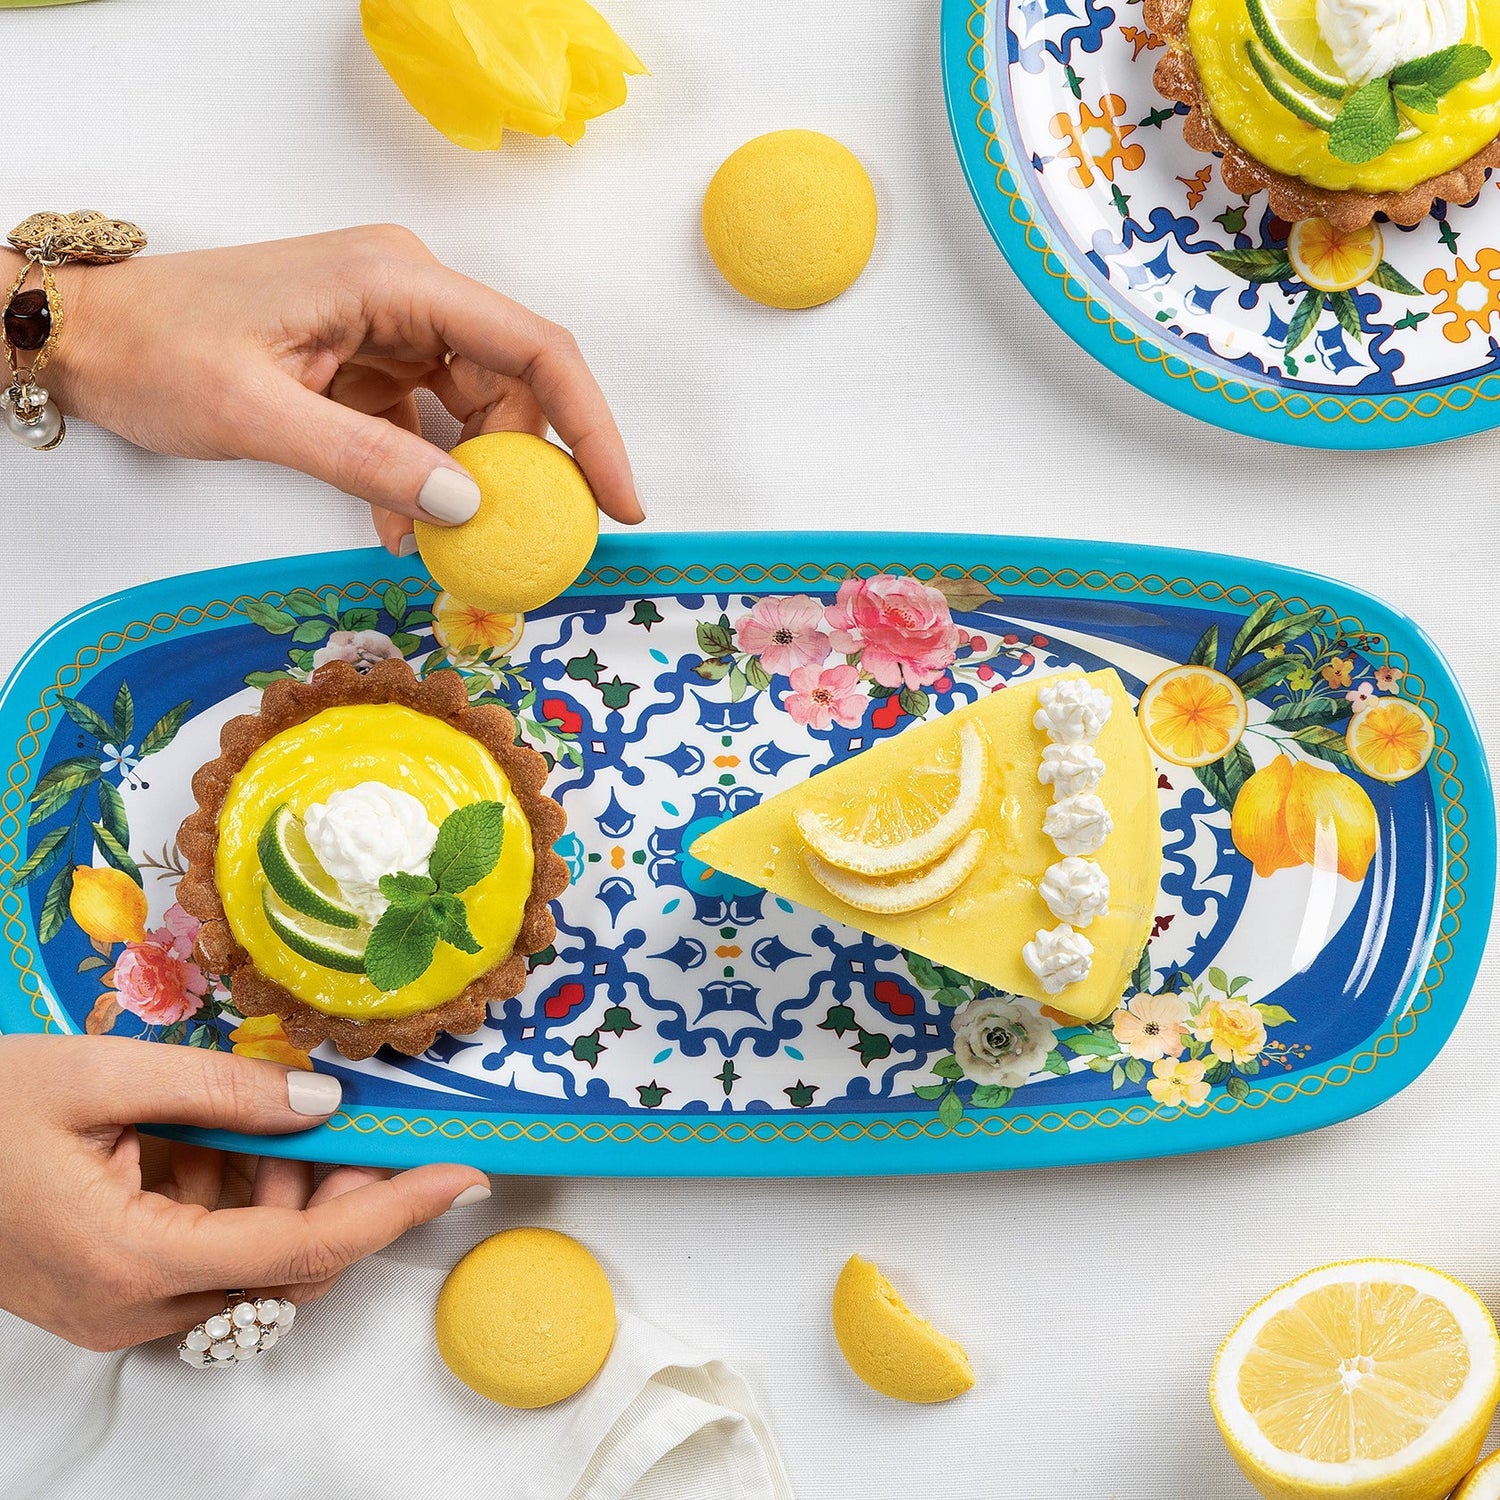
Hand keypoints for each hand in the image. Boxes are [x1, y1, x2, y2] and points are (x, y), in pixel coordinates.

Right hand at [0, 1033, 488, 1350]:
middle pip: (284, 1265)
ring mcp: (114, 1311)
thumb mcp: (102, 1075)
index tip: (459, 1178)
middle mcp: (130, 1308)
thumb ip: (224, 1091)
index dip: (393, 1213)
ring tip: (247, 1116)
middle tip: (348, 1119)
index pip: (302, 1252)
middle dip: (332, 1193)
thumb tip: (324, 1103)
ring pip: (248, 1263)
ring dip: (275, 1192)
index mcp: (133, 1261)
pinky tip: (201, 1142)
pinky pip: (203, 1258)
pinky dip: (226, 1200)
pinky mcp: (104, 1295)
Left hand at [8, 224, 642, 551]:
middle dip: (531, 466)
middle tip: (534, 542)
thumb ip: (369, 463)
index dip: (592, 427)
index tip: (621, 502)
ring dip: (473, 481)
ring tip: (457, 546)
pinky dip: (425, 479)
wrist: (87, 337)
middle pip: (515, 382)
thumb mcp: (262, 415)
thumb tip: (471, 506)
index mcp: (395, 279)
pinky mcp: (367, 361)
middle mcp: (406, 292)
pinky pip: (425, 426)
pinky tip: (405, 531)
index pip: (534, 347)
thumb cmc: (158, 353)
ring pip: (475, 409)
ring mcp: (389, 326)